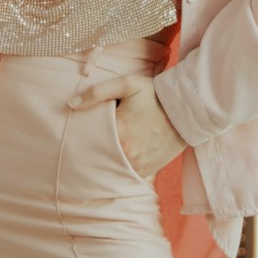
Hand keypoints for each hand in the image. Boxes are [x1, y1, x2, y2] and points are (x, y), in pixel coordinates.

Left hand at [70, 73, 186, 178]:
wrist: (187, 109)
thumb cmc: (155, 94)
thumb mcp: (127, 84)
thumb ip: (97, 92)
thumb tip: (71, 104)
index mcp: (119, 131)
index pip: (90, 139)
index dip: (83, 136)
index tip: (78, 134)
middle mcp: (127, 151)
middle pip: (99, 156)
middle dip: (92, 151)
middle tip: (85, 148)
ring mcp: (138, 163)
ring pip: (112, 167)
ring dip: (106, 161)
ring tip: (100, 154)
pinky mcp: (147, 170)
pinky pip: (126, 173)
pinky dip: (121, 167)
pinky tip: (117, 158)